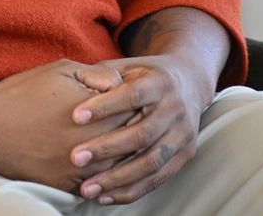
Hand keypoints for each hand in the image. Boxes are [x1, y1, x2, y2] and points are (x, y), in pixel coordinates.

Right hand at [0, 59, 134, 192]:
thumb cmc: (24, 92)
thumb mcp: (63, 70)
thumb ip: (100, 74)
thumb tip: (122, 84)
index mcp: (100, 116)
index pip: (137, 115)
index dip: (138, 108)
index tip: (135, 104)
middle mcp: (96, 147)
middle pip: (132, 145)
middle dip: (133, 134)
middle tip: (134, 126)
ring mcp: (81, 171)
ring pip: (117, 170)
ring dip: (120, 160)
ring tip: (119, 148)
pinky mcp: (66, 186)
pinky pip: (95, 188)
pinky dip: (101, 180)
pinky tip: (99, 169)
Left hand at [67, 54, 213, 204]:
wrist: (188, 83)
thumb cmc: (145, 75)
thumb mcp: (129, 66)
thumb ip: (104, 75)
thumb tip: (74, 86)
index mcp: (160, 83)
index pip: (132, 95)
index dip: (104, 106)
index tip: (75, 117)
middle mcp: (175, 109)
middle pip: (141, 134)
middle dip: (107, 148)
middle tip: (76, 158)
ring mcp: (182, 135)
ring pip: (150, 162)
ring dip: (116, 178)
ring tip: (87, 187)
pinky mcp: (185, 155)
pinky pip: (158, 179)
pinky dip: (130, 191)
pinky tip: (105, 196)